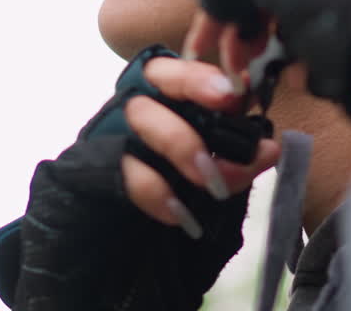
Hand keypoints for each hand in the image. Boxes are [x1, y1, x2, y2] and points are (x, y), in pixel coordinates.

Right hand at [0, 46, 280, 309]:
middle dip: (194, 84)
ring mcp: (102, 141)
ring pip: (139, 114)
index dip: (205, 72)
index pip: (179, 71)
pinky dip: (156, 190)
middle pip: (155, 75)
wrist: (104, 278)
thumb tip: (270, 148)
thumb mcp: (206, 193)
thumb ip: (233, 168)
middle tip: (227, 104)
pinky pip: (119, 168)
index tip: (235, 91)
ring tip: (213, 182)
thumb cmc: (161, 224)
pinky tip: (180, 215)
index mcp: (161, 112)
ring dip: (184, 142)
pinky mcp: (80, 174)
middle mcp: (129, 116)